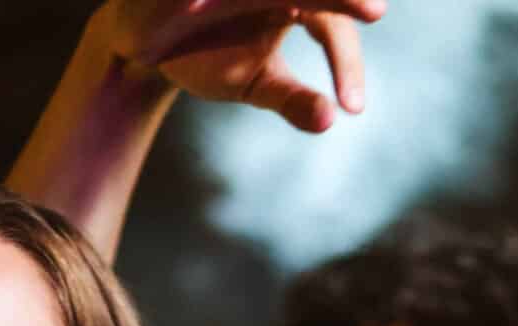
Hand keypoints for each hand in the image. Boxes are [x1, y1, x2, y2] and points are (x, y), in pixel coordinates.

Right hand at [92, 0, 384, 132]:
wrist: (141, 40)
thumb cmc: (207, 56)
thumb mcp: (255, 84)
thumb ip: (292, 100)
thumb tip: (328, 122)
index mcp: (293, 1)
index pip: (332, 27)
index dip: (347, 64)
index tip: (352, 109)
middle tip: (376, 10)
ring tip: (295, 6)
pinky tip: (204, 4)